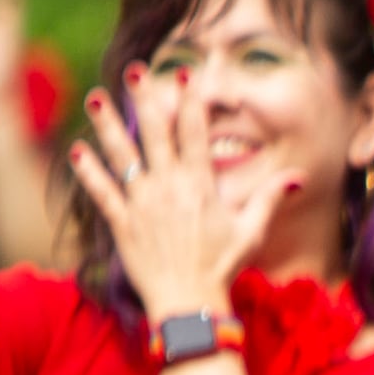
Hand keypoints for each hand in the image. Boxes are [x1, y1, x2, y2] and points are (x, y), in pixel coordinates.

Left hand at [68, 68, 286, 320]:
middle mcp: (168, 187)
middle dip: (144, 99)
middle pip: (154, 133)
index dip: (189, 101)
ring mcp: (141, 203)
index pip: (194, 132)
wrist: (189, 303)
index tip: (183, 75)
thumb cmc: (222, 268)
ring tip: (95, 97)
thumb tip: (297, 177)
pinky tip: (76, 151)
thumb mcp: (251, 231)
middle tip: (133, 71)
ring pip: (121, 155)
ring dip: (107, 125)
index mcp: (200, 184)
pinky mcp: (122, 223)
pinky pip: (101, 192)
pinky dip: (88, 172)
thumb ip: (270, 198)